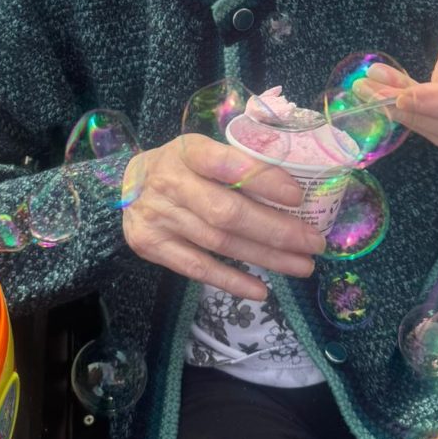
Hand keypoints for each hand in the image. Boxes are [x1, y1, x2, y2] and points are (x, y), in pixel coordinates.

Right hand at [121, 134, 325, 299]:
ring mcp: (158, 218)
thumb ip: (237, 161)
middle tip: (313, 241)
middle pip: (227, 212)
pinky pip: (198, 268)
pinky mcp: (152, 247)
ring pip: (220, 243)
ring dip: (266, 258)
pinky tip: (261, 289)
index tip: (297, 196)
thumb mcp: (201, 149)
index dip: (263, 179)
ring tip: (302, 265)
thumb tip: (296, 183)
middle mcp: (170, 183)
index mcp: (187, 151)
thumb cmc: (179, 165)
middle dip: (276, 230)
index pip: (226, 163)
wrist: (123, 184)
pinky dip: (232, 280)